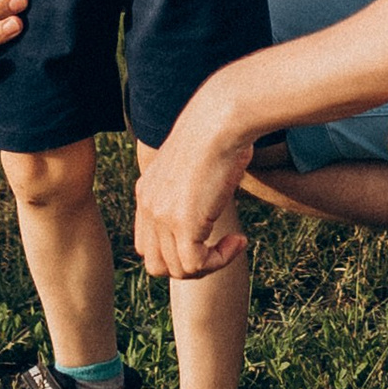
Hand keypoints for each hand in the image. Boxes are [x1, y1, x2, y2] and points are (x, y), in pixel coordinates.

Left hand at [133, 97, 255, 279]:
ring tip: (233, 243)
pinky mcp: (184, 224)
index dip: (176, 250)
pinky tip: (240, 241)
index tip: (206, 235)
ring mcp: (162, 217)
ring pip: (177, 270)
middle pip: (157, 264)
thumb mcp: (197, 162)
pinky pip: (196, 266)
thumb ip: (192, 185)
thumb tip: (211, 194)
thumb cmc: (219, 130)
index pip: (147, 244)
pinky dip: (221, 260)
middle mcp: (148, 206)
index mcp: (147, 191)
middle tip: (216, 248)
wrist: (221, 118)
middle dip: (188, 265)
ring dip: (209, 265)